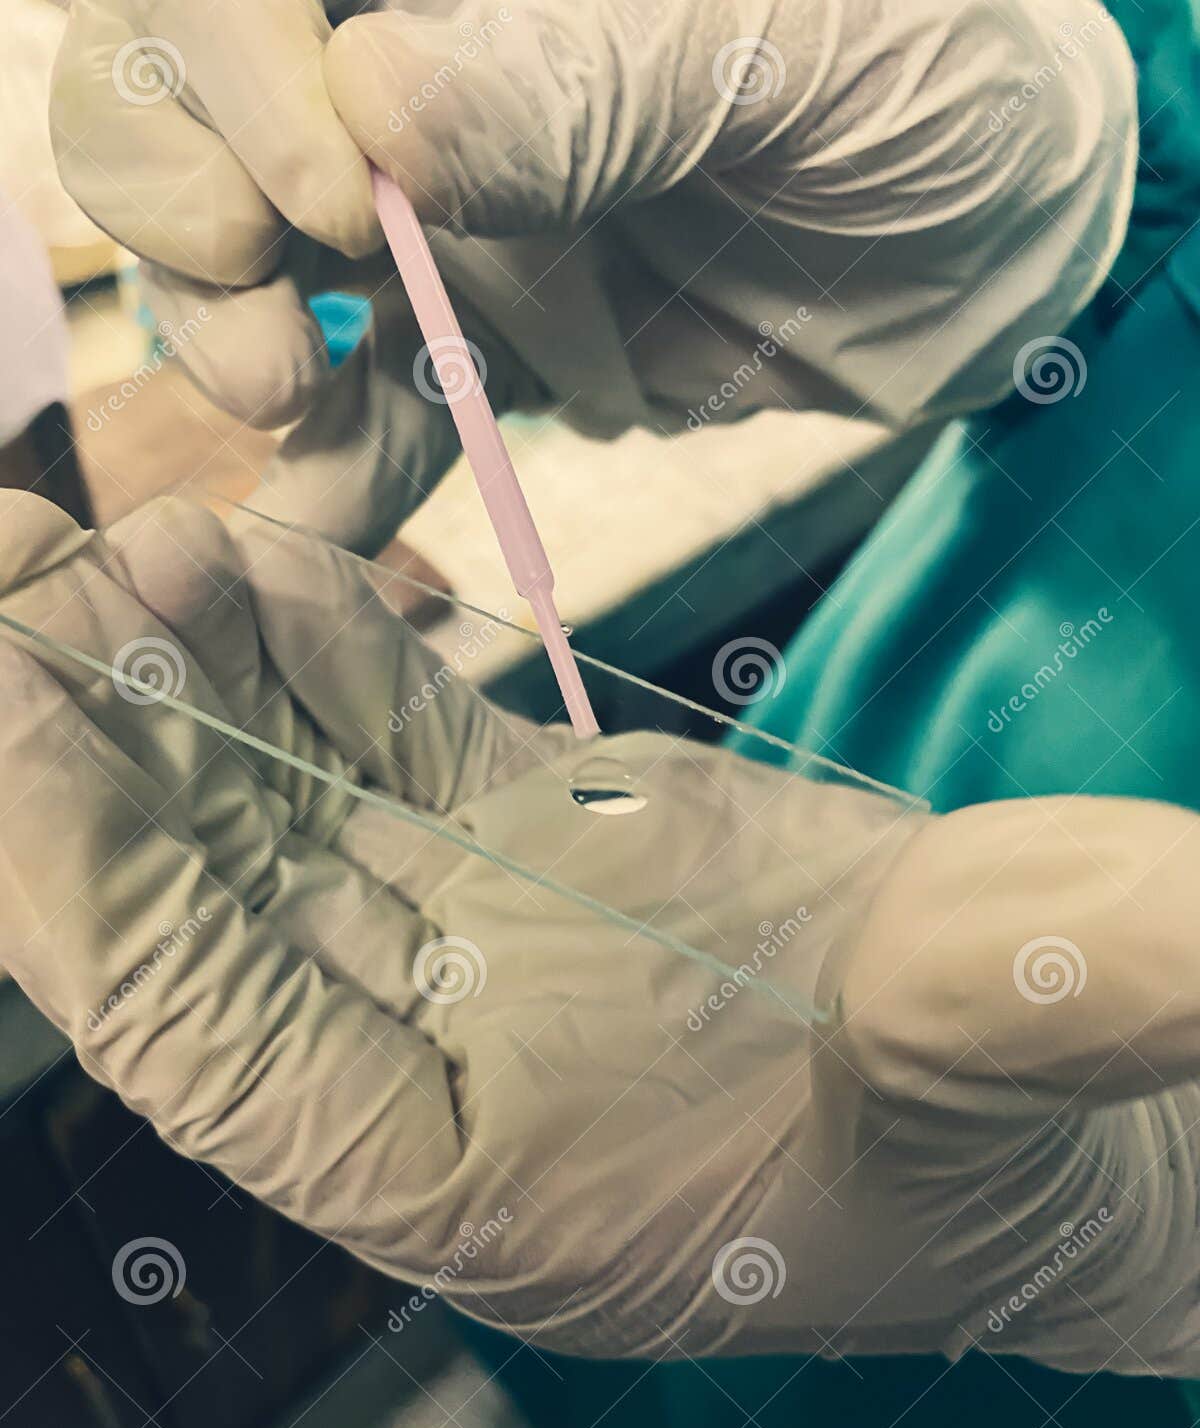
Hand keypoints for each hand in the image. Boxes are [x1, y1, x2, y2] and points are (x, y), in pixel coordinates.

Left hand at [1, 492, 1190, 1368]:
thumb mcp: (997, 1064)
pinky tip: (244, 570)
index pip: (211, 1043)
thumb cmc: (1010, 1135)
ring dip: (176, 689)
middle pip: (199, 912)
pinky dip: (309, 665)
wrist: (1033, 1108)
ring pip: (271, 815)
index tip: (9, 718)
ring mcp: (470, 943)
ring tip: (105, 545)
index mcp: (473, 1184)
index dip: (91, 887)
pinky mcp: (526, 851)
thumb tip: (1153, 919)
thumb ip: (1004, 999)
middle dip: (77, 763)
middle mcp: (430, 1064)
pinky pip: (376, 753)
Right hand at [51, 1, 1135, 551]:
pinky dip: (329, 467)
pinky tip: (314, 524)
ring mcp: (431, 195)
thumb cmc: (933, 74)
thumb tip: (380, 116)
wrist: (993, 234)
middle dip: (181, 203)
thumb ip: (595, 70)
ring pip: (239, 245)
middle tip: (273, 331)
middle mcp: (416, 49)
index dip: (223, 60)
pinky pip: (364, 394)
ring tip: (286, 400)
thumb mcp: (791, 42)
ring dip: (231, 333)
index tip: (333, 199)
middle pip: (180, 87)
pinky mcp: (478, 329)